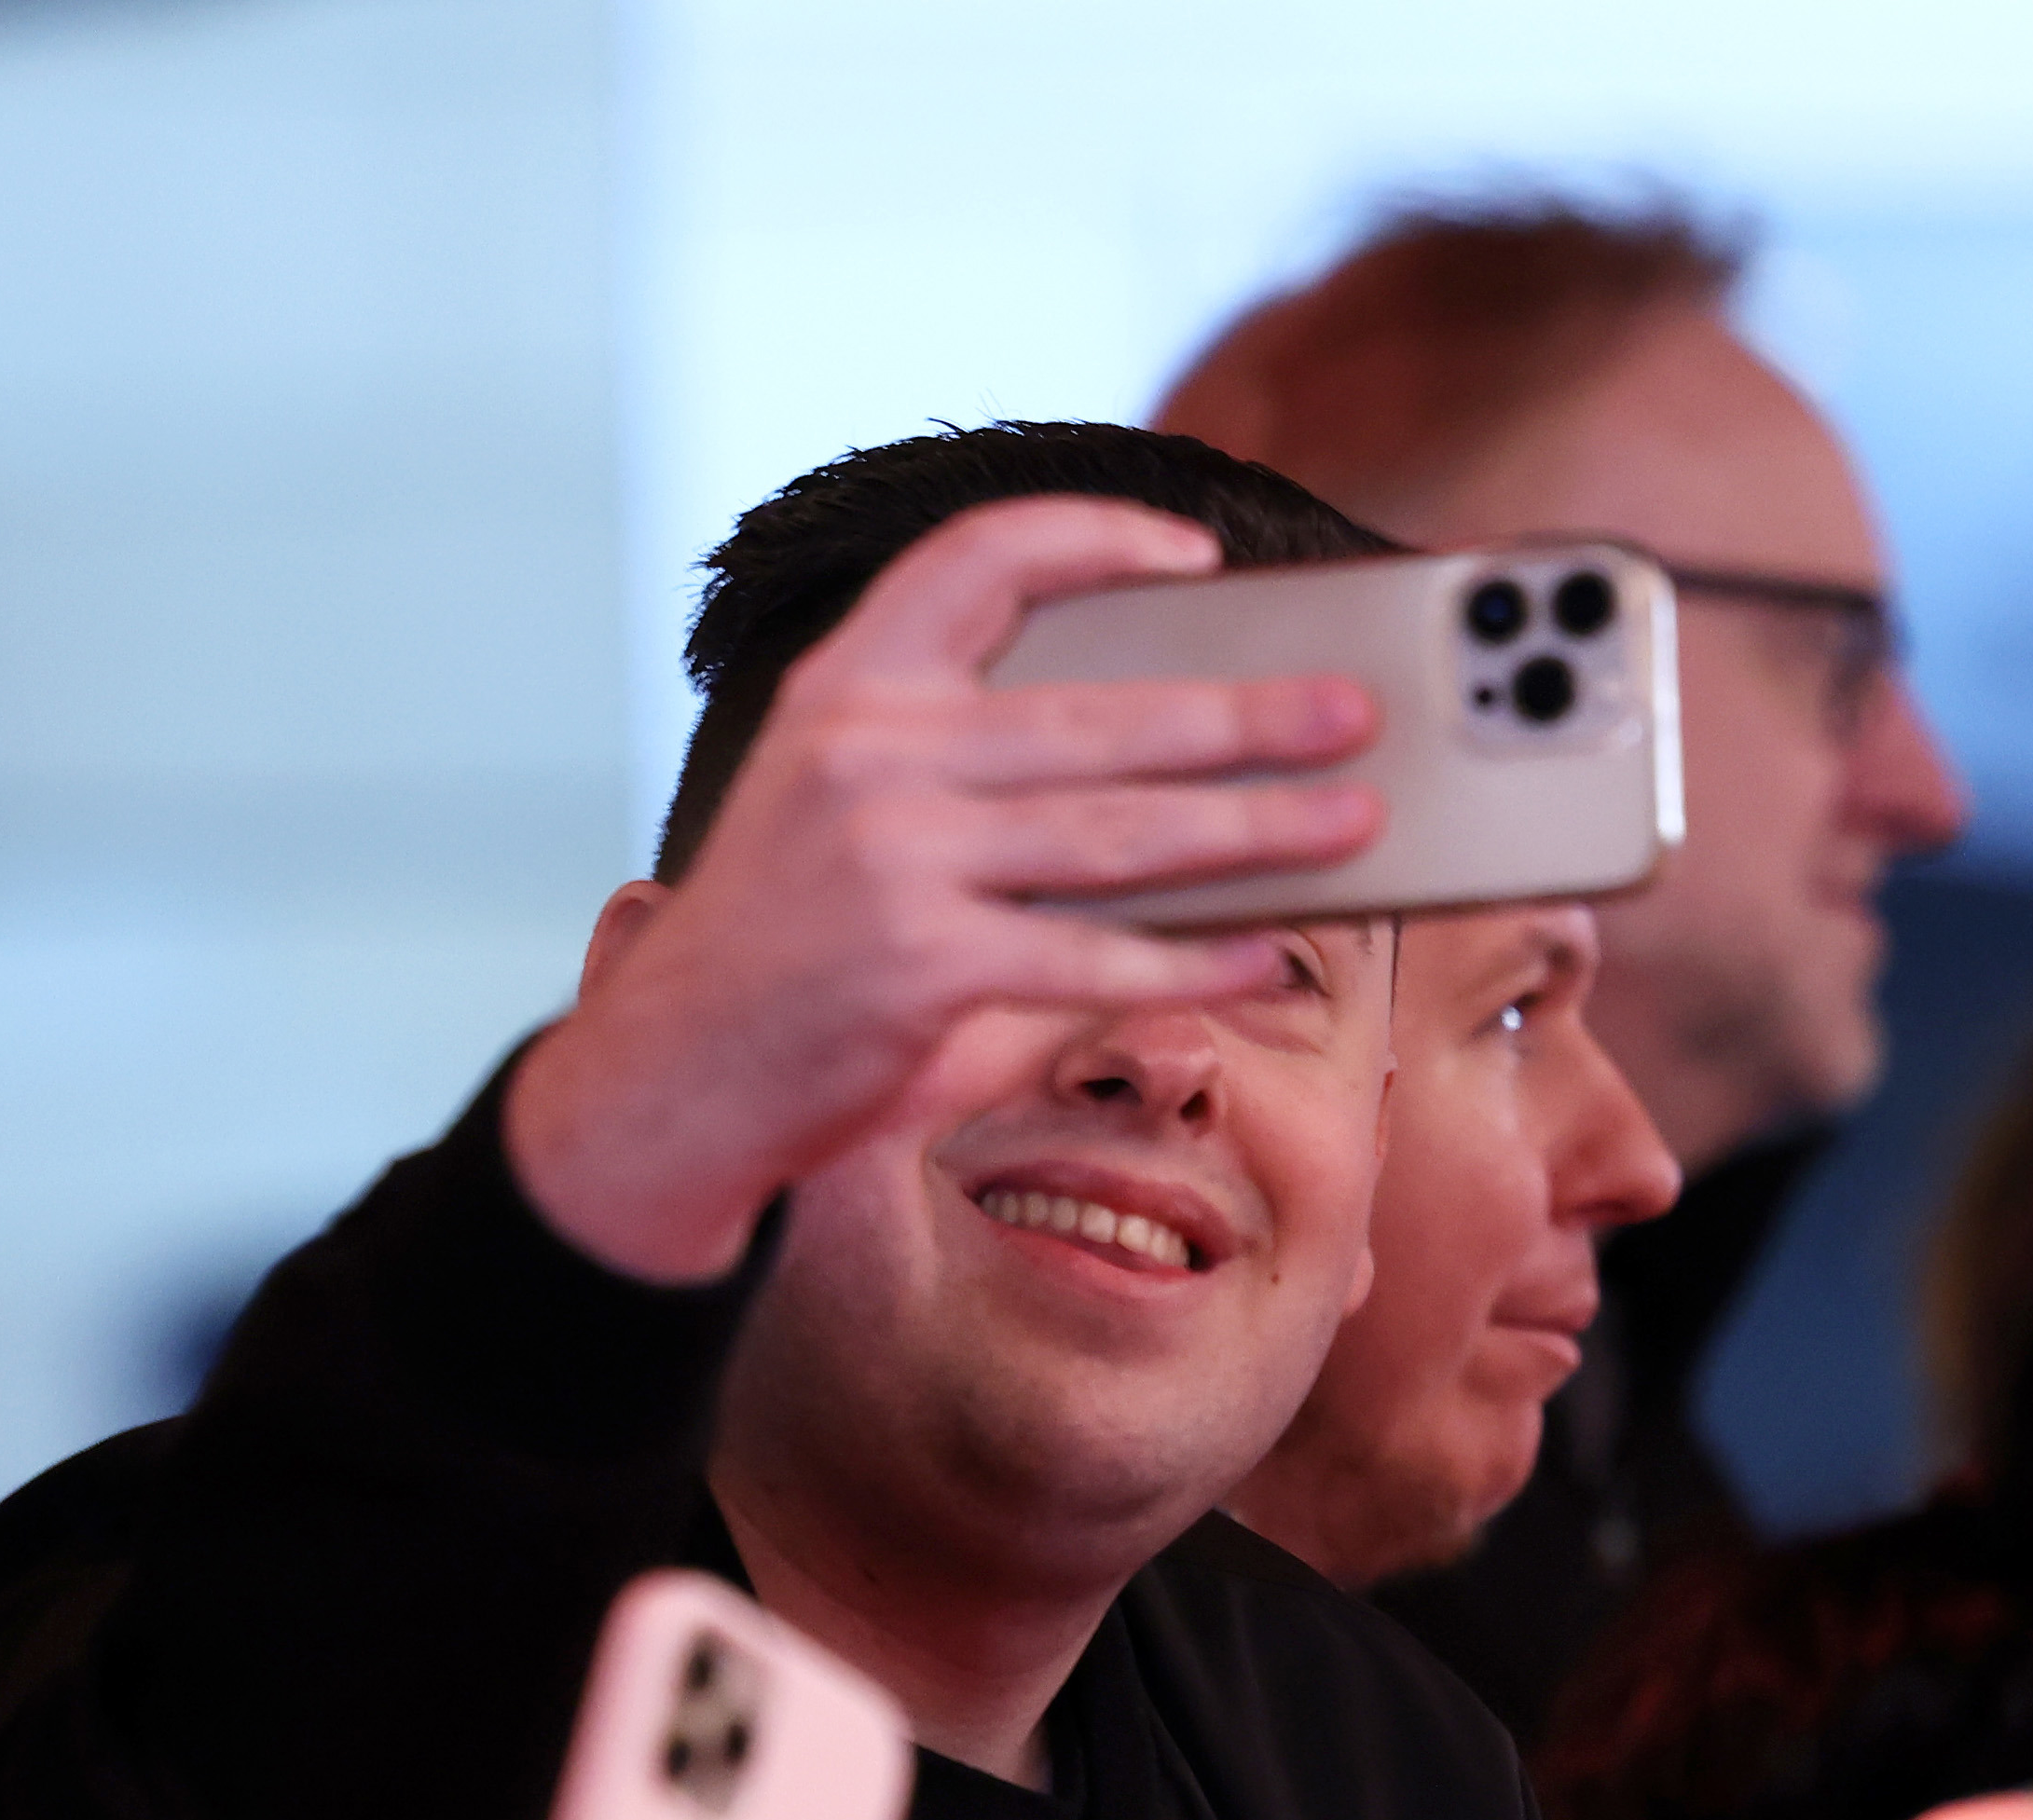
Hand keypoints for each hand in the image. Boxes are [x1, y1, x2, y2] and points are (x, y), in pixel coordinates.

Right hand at [508, 494, 1385, 1281]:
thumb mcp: (843, 802)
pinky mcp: (926, 966)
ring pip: (1121, 833)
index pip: (976, 560)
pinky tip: (1266, 947)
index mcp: (848, 688)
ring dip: (1257, 829)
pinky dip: (1194, 955)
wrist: (678, 1069)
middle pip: (1098, 716)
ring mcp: (895, 858)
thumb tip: (1171, 763)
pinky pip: (1098, 955)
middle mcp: (869, 754)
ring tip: (1353, 819)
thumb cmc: (794, 935)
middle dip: (1245, 716)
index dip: (1094, 539)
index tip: (1197, 552)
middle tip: (1352, 711)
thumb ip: (967, 763)